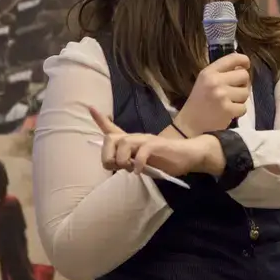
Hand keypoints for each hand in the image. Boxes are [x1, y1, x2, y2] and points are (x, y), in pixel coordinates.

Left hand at [90, 106, 216, 177]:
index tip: (91, 107)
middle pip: (111, 138)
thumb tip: (115, 165)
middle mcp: (137, 137)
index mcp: (132, 141)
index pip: (112, 128)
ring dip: (121, 160)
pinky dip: (137, 164)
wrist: (189, 154)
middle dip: (107, 155)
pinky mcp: (157, 146)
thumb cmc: (165, 159)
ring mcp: (147, 140)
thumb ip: (129, 160)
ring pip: (124, 143)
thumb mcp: (143, 161)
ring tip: (129, 169)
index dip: (100, 120)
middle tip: (116, 167)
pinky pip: (142, 152)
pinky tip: (139, 171)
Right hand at [174, 52, 249, 135]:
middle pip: (244, 75)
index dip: (244, 60)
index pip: (233, 58)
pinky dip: (238, 111)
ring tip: (229, 102)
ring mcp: (222, 96)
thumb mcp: (205, 80)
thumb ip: (221, 73)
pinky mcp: (227, 110)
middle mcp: (215, 81)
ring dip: (240, 98)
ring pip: (246, 92)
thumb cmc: (199, 100)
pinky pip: (244, 107)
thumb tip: (243, 68)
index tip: (246, 65)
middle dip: (243, 83)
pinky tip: (228, 112)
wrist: (190, 123)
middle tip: (235, 90)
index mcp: (209, 72)